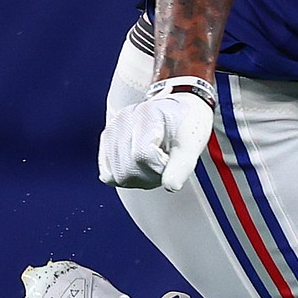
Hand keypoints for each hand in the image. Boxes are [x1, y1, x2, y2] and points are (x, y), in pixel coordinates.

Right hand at [98, 92, 213, 191]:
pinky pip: (108, 174)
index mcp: (147, 114)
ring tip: (154, 163)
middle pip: (127, 170)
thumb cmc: (185, 124)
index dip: (160, 167)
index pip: (142, 155)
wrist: (176, 111)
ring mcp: (111, 130)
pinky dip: (126, 177)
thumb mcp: (192, 144)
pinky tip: (140, 167)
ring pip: (117, 176)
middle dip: (150, 175)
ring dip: (139, 178)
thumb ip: (182, 166)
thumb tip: (170, 186)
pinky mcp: (105, 142)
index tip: (171, 160)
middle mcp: (123, 120)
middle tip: (165, 164)